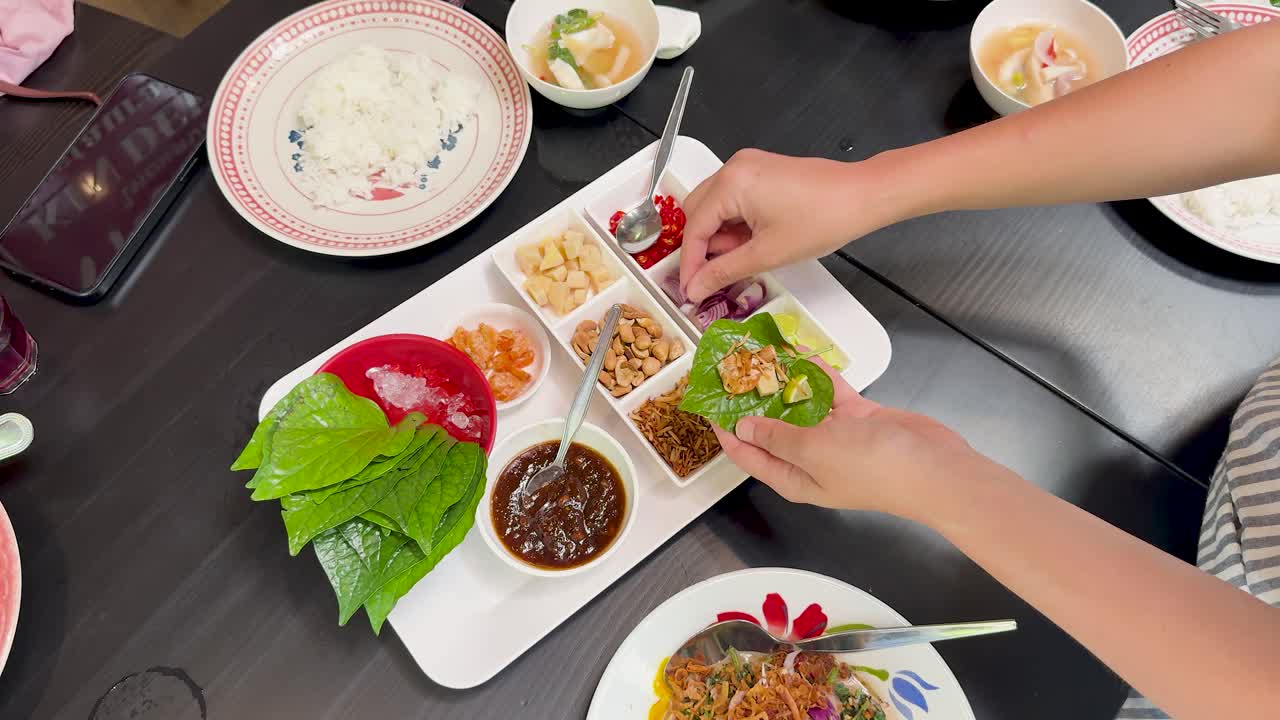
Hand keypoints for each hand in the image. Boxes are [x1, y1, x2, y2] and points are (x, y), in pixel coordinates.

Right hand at [679, 149, 899, 303]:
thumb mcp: (767, 254)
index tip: (690, 289)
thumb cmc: (822, 219)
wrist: (862, 197)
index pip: (694, 228)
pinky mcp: (761, 171)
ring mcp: (747, 167)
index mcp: (731, 183)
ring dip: (721, 236)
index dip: (690, 264)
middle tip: (716, 276)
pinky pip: (733, 199)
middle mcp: (734, 168)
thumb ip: (724, 271)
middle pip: (698, 212)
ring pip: (715, 207)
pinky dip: (736, 224)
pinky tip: (753, 241)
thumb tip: (696, 287)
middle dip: (704, 247)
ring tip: (746, 256)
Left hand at [713, 364, 993, 521]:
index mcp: (792, 476)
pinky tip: (799, 352)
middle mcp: (809, 458)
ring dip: (782, 381)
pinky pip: (829, 392)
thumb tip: (742, 427)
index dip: (724, 428)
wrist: (934, 468)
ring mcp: (835, 437)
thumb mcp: (812, 450)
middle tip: (730, 366)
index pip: (747, 452)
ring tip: (757, 351)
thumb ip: (776, 435)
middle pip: (770, 425)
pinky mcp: (858, 418)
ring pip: (799, 404)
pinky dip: (815, 375)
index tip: (706, 400)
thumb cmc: (873, 468)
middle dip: (750, 398)